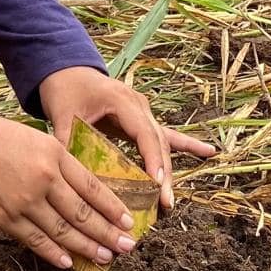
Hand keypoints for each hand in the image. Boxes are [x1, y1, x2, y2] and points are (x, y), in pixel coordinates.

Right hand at [0, 116, 140, 270]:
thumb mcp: (34, 140)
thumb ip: (57, 163)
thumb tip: (80, 190)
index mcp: (54, 155)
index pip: (92, 186)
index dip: (112, 207)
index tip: (128, 222)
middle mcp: (45, 179)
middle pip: (83, 212)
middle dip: (108, 232)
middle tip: (128, 247)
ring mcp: (25, 201)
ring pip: (64, 230)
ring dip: (87, 246)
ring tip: (105, 257)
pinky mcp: (5, 217)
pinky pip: (36, 240)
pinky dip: (54, 252)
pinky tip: (68, 261)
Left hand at [37, 66, 217, 209]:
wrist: (66, 68)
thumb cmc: (64, 88)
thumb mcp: (61, 112)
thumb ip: (65, 138)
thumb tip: (66, 170)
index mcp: (121, 100)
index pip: (144, 133)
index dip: (152, 159)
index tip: (157, 183)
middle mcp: (137, 105)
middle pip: (157, 142)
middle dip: (163, 173)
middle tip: (165, 202)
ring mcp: (141, 111)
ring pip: (161, 143)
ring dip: (167, 170)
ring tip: (171, 199)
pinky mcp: (139, 118)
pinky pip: (165, 134)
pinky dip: (185, 144)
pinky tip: (209, 152)